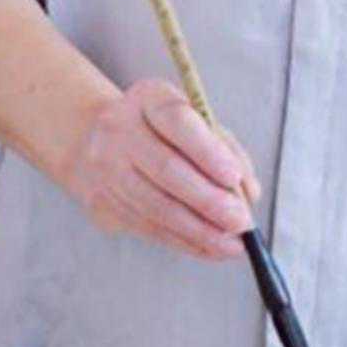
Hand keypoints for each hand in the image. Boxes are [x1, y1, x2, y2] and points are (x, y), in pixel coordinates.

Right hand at [62, 78, 261, 263]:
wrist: (97, 140)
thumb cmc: (163, 130)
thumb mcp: (196, 121)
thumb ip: (227, 150)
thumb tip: (248, 193)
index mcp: (148, 98)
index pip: (177, 121)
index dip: (207, 151)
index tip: (234, 177)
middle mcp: (120, 129)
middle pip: (166, 168)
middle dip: (209, 200)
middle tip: (241, 221)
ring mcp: (106, 167)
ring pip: (157, 206)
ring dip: (200, 230)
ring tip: (232, 244)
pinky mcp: (102, 202)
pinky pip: (149, 228)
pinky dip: (184, 241)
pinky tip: (209, 248)